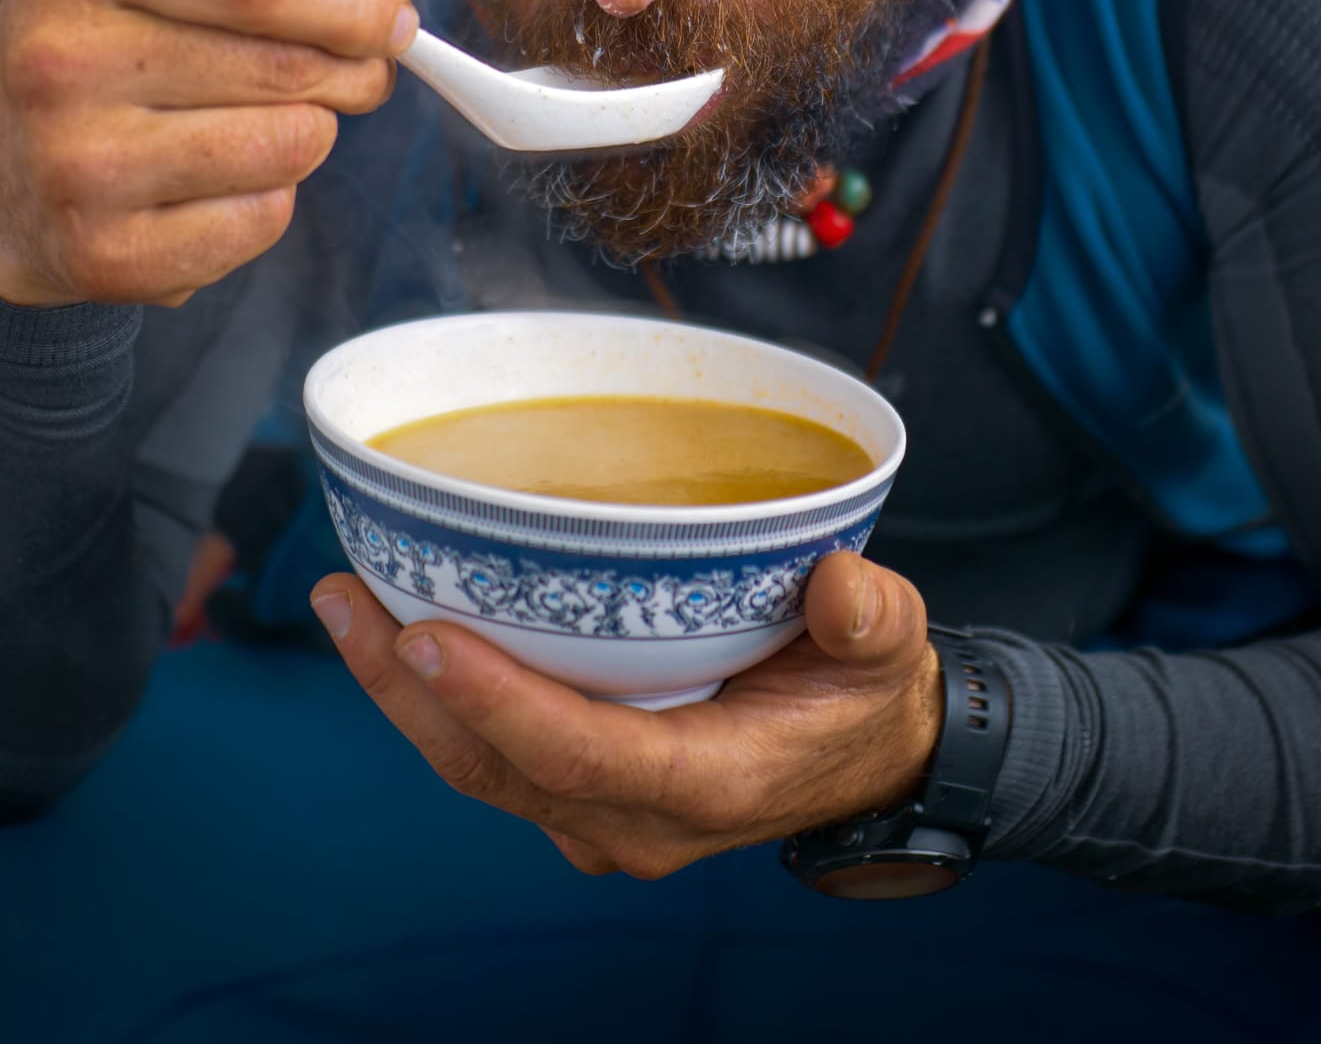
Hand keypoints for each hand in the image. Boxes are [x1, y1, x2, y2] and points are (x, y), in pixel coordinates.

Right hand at [0, 0, 417, 307]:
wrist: (14, 159)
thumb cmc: (131, 32)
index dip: (356, 1)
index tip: (393, 19)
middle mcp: (59, 56)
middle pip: (291, 65)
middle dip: (353, 69)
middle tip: (343, 73)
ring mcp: (75, 163)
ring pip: (293, 145)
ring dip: (308, 134)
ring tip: (252, 122)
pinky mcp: (104, 254)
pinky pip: (265, 219)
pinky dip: (268, 201)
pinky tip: (211, 184)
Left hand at [310, 550, 943, 878]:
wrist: (866, 753)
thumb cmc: (865, 690)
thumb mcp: (892, 646)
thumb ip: (872, 619)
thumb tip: (840, 587)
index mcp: (707, 783)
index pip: (580, 754)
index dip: (498, 702)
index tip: (426, 636)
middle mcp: (636, 817)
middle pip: (496, 766)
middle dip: (410, 690)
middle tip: (345, 598)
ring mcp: (601, 814)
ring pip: (479, 766)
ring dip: (404, 693)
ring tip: (345, 602)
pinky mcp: (583, 788)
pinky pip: (492, 754)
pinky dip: (437, 699)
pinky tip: (397, 631)